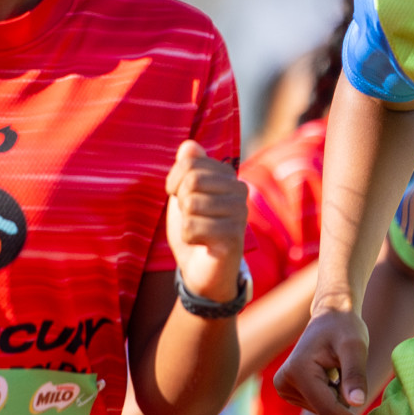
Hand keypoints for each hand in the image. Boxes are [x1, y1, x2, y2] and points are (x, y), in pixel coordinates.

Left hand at [165, 140, 247, 302]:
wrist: (203, 268)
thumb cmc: (194, 227)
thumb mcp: (184, 194)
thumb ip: (187, 168)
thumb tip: (189, 145)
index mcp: (228, 175)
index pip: (189, 162)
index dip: (173, 182)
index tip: (179, 197)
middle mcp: (240, 189)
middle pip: (191, 180)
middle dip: (180, 202)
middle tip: (191, 217)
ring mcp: (240, 212)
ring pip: (191, 204)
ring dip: (185, 222)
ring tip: (198, 230)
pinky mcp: (234, 236)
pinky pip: (192, 228)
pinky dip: (188, 238)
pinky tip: (201, 243)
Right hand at [274, 309, 377, 414]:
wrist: (330, 316)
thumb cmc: (345, 328)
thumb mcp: (355, 347)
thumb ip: (355, 374)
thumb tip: (357, 404)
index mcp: (298, 372)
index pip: (328, 410)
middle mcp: (284, 382)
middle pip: (325, 412)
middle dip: (346, 402)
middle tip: (352, 373)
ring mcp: (284, 388)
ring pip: (322, 410)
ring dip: (338, 397)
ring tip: (338, 369)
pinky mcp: (288, 390)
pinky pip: (318, 405)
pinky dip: (332, 396)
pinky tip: (332, 375)